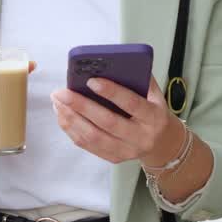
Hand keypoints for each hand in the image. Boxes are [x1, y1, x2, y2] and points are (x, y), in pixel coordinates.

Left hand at [49, 75, 181, 164]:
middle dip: (81, 106)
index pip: (131, 103)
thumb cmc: (154, 111)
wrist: (163, 143)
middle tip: (62, 92)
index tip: (90, 80)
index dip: (111, 92)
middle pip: (107, 122)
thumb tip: (112, 63)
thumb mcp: (155, 94)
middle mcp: (140, 136)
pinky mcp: (114, 158)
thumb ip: (138, 79)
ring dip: (72, 119)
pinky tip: (63, 116)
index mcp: (153, 117)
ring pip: (93, 137)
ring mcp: (127, 150)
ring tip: (58, 103)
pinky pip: (88, 145)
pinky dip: (72, 130)